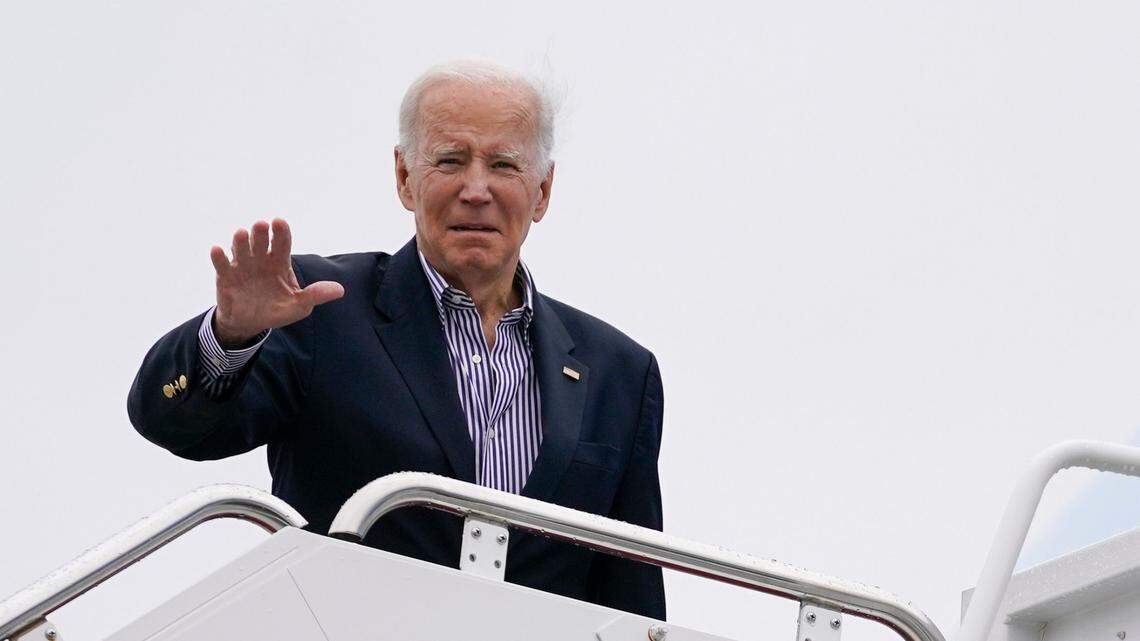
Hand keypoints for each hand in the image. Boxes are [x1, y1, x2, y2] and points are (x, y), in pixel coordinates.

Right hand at [210, 218, 343, 347]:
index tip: (279, 222)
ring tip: (241, 234)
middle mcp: (260, 259)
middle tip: (262, 225)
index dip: (281, 232)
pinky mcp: (226, 276)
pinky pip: (222, 264)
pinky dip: (219, 257)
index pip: (282, 242)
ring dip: (240, 241)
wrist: (250, 323)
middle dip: (261, 233)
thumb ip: (316, 295)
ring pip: (241, 248)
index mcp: (279, 261)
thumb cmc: (277, 310)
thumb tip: (340, 290)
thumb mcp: (299, 306)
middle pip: (261, 241)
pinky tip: (218, 250)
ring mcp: (242, 265)